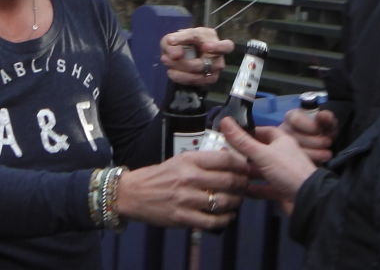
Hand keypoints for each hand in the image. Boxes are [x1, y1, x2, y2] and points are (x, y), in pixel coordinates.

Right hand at [116, 149, 248, 229]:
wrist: (134, 193)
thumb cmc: (159, 176)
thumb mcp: (179, 160)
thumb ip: (202, 160)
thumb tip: (228, 159)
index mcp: (189, 160)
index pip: (224, 159)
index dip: (241, 164)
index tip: (246, 167)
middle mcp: (189, 178)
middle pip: (228, 180)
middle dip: (242, 184)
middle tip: (245, 185)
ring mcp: (186, 199)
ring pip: (223, 202)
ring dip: (236, 202)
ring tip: (237, 200)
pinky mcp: (182, 217)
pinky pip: (212, 221)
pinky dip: (225, 220)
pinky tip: (227, 217)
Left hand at [160, 27, 233, 85]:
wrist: (181, 52)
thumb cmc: (183, 41)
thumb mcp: (177, 35)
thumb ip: (176, 41)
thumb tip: (176, 54)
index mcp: (214, 41)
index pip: (226, 46)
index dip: (218, 47)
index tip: (205, 46)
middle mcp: (217, 59)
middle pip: (207, 64)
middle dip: (186, 62)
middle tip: (170, 57)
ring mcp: (213, 72)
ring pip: (200, 76)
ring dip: (182, 72)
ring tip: (167, 62)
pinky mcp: (205, 82)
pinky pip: (194, 83)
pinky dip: (180, 78)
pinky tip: (171, 71)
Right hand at [220, 117, 316, 215]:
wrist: (307, 199)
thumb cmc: (288, 170)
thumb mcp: (262, 153)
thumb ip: (242, 140)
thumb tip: (225, 120)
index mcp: (282, 141)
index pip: (264, 131)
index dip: (249, 132)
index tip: (233, 134)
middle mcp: (282, 155)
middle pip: (261, 151)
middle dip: (245, 153)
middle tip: (226, 154)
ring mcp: (282, 173)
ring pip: (261, 170)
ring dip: (247, 172)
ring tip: (229, 172)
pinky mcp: (280, 190)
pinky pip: (263, 187)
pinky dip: (253, 189)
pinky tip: (240, 190)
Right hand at [280, 109, 337, 163]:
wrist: (323, 142)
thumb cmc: (323, 129)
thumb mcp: (328, 122)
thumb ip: (327, 117)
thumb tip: (322, 116)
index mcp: (291, 117)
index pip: (295, 120)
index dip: (310, 126)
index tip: (320, 131)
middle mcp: (284, 130)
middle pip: (295, 136)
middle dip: (315, 141)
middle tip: (328, 142)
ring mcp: (284, 145)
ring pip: (295, 151)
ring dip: (314, 153)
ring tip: (327, 154)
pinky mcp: (288, 159)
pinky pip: (296, 162)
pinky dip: (311, 162)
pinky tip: (320, 161)